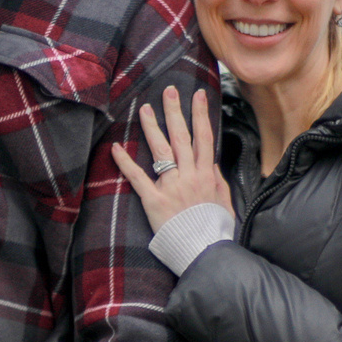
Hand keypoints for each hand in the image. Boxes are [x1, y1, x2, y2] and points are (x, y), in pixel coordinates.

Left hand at [108, 85, 230, 233]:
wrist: (203, 251)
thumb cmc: (214, 229)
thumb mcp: (225, 202)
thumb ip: (218, 180)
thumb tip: (212, 163)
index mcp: (207, 175)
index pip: (204, 137)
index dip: (201, 114)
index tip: (199, 95)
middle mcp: (189, 176)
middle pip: (181, 137)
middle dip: (175, 111)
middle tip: (169, 90)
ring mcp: (171, 186)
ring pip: (161, 150)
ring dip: (152, 127)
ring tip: (144, 109)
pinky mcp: (153, 200)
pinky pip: (138, 178)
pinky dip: (126, 162)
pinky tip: (116, 147)